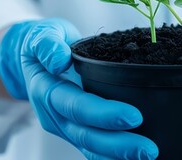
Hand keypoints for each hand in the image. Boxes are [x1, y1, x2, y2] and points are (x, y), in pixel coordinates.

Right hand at [0, 19, 157, 159]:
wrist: (33, 57)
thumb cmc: (44, 43)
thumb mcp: (42, 33)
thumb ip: (47, 44)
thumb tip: (58, 60)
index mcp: (47, 91)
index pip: (77, 106)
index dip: (104, 115)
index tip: (135, 116)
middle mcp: (54, 116)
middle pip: (86, 135)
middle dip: (118, 145)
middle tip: (149, 149)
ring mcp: (64, 127)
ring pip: (90, 148)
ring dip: (117, 156)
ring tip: (147, 157)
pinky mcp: (75, 132)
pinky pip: (93, 150)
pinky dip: (112, 157)